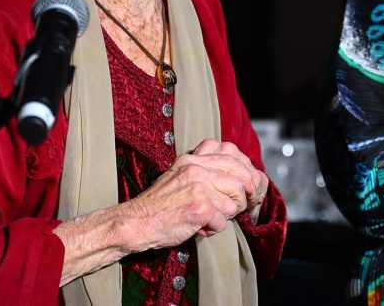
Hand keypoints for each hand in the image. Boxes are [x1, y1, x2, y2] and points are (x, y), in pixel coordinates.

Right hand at [118, 140, 259, 251]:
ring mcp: (198, 187)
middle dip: (243, 196)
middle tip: (238, 207)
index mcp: (192, 159)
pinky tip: (199, 228)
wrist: (136, 222)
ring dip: (225, 216)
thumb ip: (202, 168)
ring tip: (209, 219)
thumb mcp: (179, 174)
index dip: (245, 171)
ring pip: (234, 203)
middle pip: (240, 178)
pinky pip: (222, 222)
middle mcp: (196, 169)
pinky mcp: (199, 208)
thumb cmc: (159, 204)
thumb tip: (235, 172)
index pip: (230, 153)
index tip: (247, 186)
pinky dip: (213, 229)